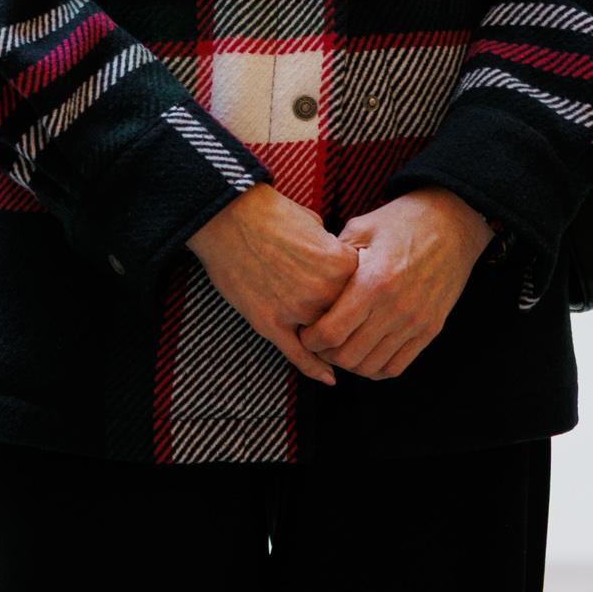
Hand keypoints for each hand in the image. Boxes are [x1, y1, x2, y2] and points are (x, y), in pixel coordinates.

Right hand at [186, 185, 358, 384]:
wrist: (226, 215)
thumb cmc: (270, 213)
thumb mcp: (316, 223)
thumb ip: (334, 251)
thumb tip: (340, 264)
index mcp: (341, 264)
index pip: (367, 292)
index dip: (361, 293)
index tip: (360, 295)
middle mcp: (323, 291)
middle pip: (349, 319)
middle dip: (350, 321)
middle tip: (351, 324)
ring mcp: (296, 310)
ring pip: (325, 339)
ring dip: (331, 342)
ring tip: (336, 345)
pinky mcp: (269, 323)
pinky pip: (298, 354)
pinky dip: (314, 369)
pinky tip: (329, 378)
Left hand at [308, 190, 493, 381]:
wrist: (453, 222)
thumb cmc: (401, 221)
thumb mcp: (361, 228)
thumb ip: (333, 260)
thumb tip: (308, 286)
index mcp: (374, 281)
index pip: (331, 332)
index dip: (310, 340)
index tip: (304, 331)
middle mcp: (396, 308)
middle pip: (348, 356)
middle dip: (325, 353)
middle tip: (318, 342)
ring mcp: (416, 322)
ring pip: (371, 367)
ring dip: (350, 363)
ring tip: (340, 346)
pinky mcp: (431, 329)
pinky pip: (397, 366)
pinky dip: (376, 367)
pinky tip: (366, 352)